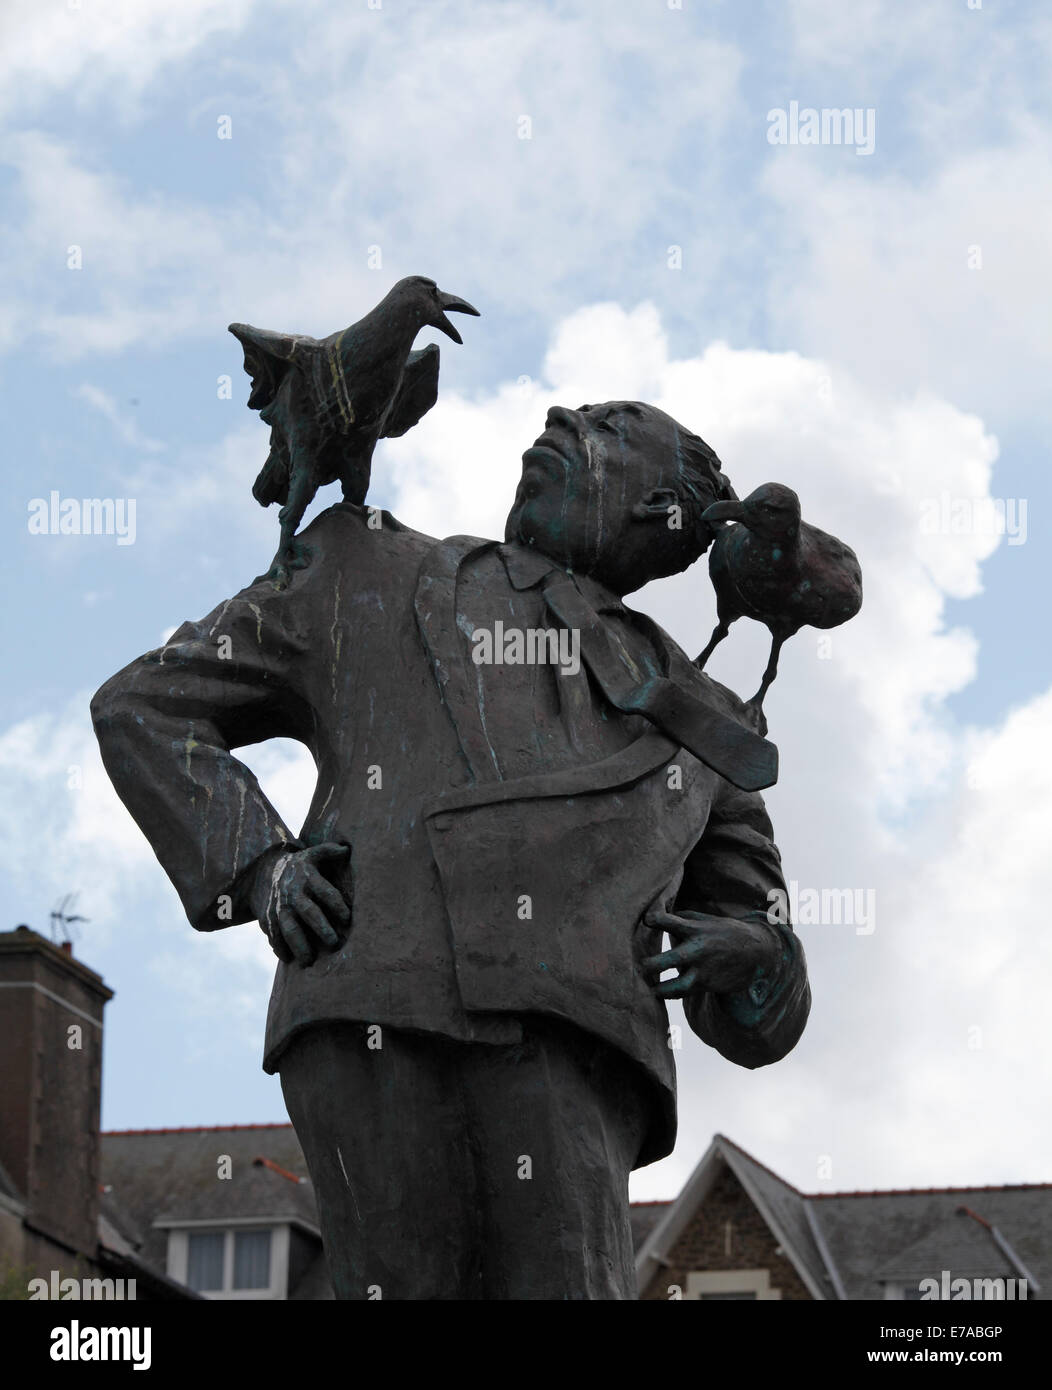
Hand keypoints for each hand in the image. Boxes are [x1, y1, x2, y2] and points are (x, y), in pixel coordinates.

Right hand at [250, 842, 350, 966]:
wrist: (260, 872)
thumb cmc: (296, 867)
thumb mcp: (310, 855)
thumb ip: (328, 851)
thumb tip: (347, 849)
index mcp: (308, 878)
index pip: (326, 892)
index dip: (338, 906)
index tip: (348, 919)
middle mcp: (294, 894)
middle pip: (310, 913)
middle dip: (322, 929)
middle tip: (334, 944)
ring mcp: (280, 907)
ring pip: (290, 929)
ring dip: (300, 946)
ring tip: (309, 962)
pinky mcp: (268, 919)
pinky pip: (273, 936)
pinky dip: (280, 949)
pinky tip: (289, 959)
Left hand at [641, 908, 778, 998]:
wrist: (756, 952)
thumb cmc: (725, 932)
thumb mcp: (706, 920)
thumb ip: (683, 918)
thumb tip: (658, 917)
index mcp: (695, 929)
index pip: (668, 921)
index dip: (653, 920)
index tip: (645, 921)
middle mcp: (698, 950)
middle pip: (669, 960)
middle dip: (651, 965)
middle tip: (640, 966)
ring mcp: (704, 970)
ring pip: (677, 986)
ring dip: (661, 989)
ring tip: (651, 989)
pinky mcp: (709, 985)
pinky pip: (686, 993)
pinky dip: (672, 994)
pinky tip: (663, 993)